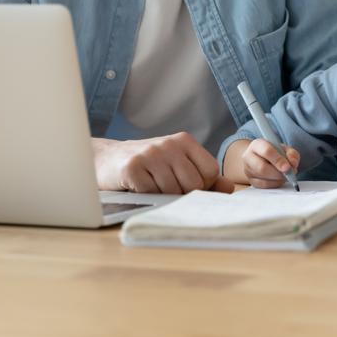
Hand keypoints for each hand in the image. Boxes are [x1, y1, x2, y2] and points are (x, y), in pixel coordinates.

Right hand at [92, 133, 233, 193]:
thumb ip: (204, 175)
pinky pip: (151, 194)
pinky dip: (147, 196)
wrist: (108, 160)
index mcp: (185, 141)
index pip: (210, 172)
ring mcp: (150, 154)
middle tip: (166, 187)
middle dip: (183, 193)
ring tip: (152, 185)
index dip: (202, 186)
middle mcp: (169, 144)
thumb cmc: (149, 165)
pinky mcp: (132, 168)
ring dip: (163, 195)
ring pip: (173, 191)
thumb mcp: (177, 164)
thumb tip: (229, 188)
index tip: (186, 185)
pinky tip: (139, 186)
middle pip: (194, 184)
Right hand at [241, 138, 300, 188]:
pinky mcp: (250, 180)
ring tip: (285, 175)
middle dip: (278, 173)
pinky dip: (275, 184)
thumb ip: (291, 154)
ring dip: (278, 179)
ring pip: (263, 178)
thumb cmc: (274, 152)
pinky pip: (264, 185)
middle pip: (262, 168)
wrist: (261, 158)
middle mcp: (248, 156)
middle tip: (289, 174)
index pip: (266, 151)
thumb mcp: (284, 149)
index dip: (278, 160)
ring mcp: (248, 170)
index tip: (288, 167)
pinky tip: (279, 179)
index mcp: (257, 144)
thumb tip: (293, 164)